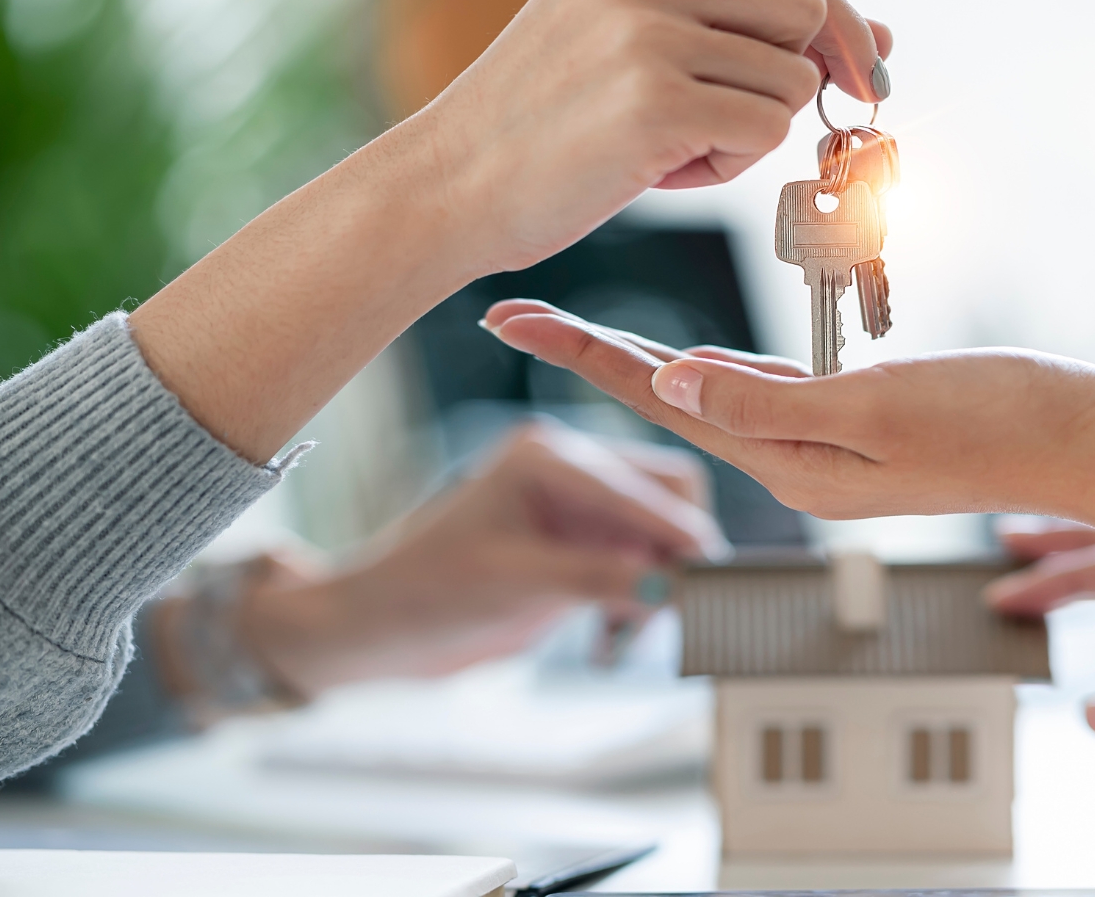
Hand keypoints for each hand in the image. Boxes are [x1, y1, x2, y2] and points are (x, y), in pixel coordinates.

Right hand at [130, 0, 887, 462]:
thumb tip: (868, 39)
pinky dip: (729, 167)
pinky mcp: (654, 103)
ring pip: (789, 81)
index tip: (862, 70)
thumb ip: (723, 23)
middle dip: (813, 74)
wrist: (446, 188)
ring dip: (749, 133)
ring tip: (669, 151)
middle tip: (763, 124)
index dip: (837, 21)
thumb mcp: (615, 39)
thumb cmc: (538, 130)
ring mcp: (647, 35)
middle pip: (805, 9)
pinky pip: (764, 131)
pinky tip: (660, 173)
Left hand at [234, 421, 725, 693]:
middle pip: (667, 496)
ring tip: (628, 637)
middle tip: (676, 615)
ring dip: (660, 585)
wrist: (379, 628)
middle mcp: (570, 468)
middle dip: (677, 557)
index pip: (643, 486)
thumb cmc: (424, 593)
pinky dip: (639, 600)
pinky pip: (639, 562)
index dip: (681, 536)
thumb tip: (672, 587)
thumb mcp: (514, 585)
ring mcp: (577, 506)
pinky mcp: (579, 543)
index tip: (715, 581)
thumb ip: (598, 579)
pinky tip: (611, 638)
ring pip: (660, 534)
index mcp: (547, 456)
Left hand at [480, 299, 1094, 574]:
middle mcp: (798, 464)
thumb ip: (776, 404)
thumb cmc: (1005, 421)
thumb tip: (677, 385)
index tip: (511, 320)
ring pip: (714, 398)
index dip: (584, 358)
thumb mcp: (882, 411)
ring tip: (578, 331)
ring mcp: (830, 449)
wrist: (1093, 439)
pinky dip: (718, 368)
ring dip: (644, 364)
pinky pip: (767, 394)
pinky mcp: (863, 425)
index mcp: (792, 464)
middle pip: (672, 401)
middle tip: (517, 312)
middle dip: (593, 357)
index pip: (662, 403)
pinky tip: (693, 356)